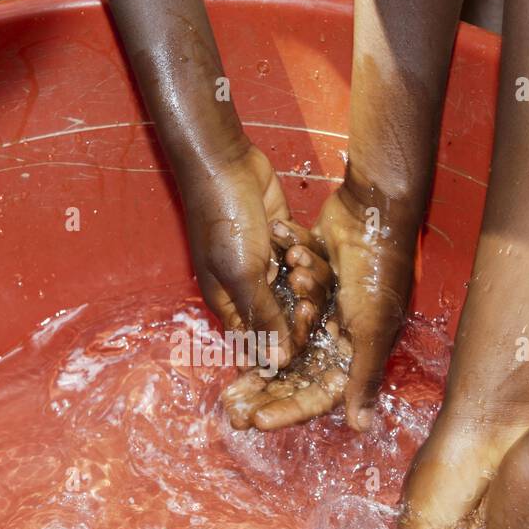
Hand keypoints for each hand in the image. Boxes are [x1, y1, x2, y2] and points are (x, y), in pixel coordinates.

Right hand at [182, 144, 294, 366]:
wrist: (226, 166)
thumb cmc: (223, 223)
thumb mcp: (242, 275)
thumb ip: (264, 317)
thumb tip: (278, 361)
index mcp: (230, 304)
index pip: (258, 343)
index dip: (280, 350)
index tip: (299, 347)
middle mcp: (249, 289)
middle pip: (284, 319)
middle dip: (297, 311)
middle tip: (303, 293)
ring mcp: (268, 265)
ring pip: (299, 290)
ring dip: (302, 276)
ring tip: (294, 256)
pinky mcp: (285, 242)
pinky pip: (306, 260)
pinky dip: (303, 251)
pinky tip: (288, 234)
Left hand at [230, 183, 415, 430]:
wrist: (377, 211)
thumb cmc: (379, 272)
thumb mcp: (372, 328)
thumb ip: (364, 374)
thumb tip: (361, 427)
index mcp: (356, 352)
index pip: (315, 394)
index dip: (287, 410)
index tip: (255, 423)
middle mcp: (339, 334)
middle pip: (293, 370)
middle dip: (264, 383)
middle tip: (232, 402)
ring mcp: (324, 306)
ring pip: (288, 327)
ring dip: (286, 306)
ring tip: (296, 277)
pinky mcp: (313, 278)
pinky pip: (287, 291)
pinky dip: (286, 274)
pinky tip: (285, 252)